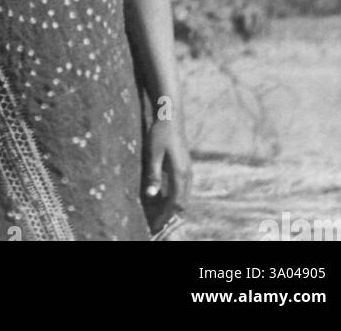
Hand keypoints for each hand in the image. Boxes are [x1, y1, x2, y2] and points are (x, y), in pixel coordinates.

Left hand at [142, 118, 192, 233]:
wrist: (170, 115)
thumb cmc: (160, 133)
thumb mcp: (153, 153)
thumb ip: (154, 175)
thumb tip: (152, 195)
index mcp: (180, 173)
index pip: (174, 202)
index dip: (165, 215)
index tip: (156, 225)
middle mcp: (187, 174)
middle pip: (182, 203)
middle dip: (170, 215)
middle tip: (157, 223)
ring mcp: (188, 169)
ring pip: (184, 196)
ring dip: (173, 207)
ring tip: (160, 214)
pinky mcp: (185, 165)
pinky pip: (183, 188)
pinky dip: (176, 197)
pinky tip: (165, 198)